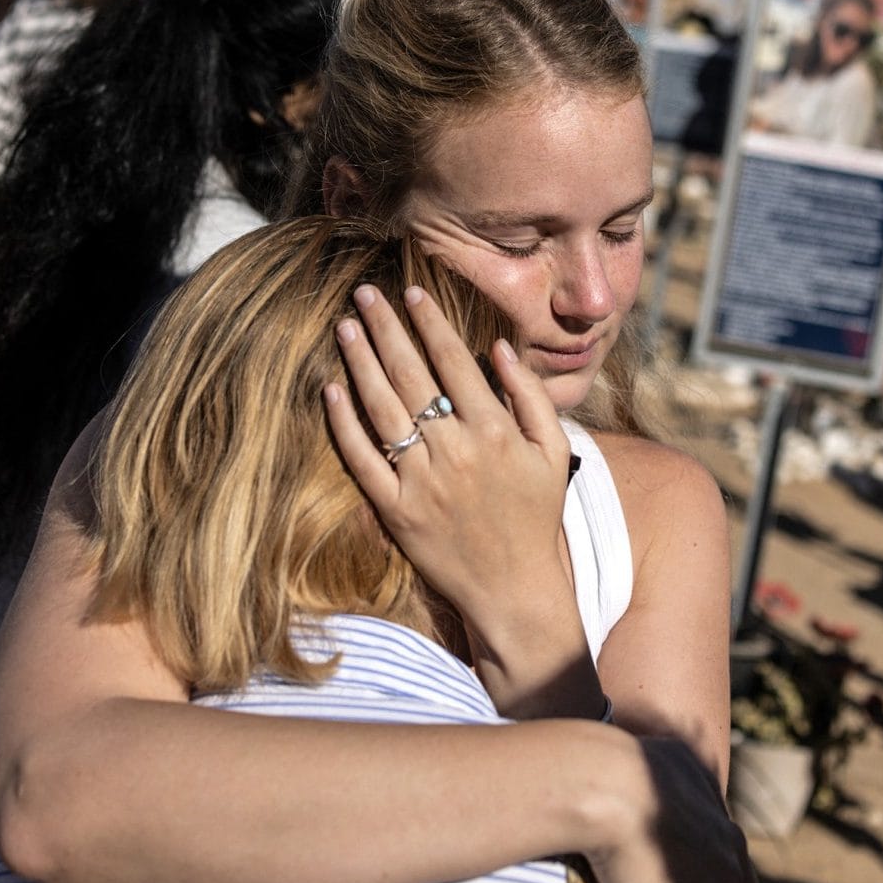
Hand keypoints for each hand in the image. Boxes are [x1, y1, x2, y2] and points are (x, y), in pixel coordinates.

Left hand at [323, 284, 583, 674]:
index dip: (429, 322)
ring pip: (382, 408)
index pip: (453, 361)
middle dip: (385, 327)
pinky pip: (362, 459)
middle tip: (363, 293)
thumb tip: (498, 348)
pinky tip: (330, 389)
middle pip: (410, 374)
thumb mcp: (553, 453)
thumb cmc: (537, 518)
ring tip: (345, 326)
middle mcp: (456, 451)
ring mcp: (422, 481)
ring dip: (359, 362)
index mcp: (495, 431)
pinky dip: (344, 423)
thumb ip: (530, 397)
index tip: (410, 292)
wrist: (516, 590)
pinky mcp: (396, 511)